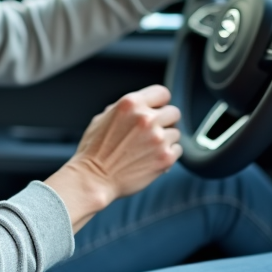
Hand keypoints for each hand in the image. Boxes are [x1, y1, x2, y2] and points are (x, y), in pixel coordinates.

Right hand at [43, 85, 180, 231]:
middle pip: (173, 112)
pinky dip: (168, 154)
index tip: (157, 110)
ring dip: (166, 139)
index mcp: (130, 103)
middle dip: (165, 121)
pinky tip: (152, 158)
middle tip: (153, 132)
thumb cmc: (94, 150)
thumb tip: (141, 105)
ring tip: (148, 148)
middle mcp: (146, 118)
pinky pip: (178, 150)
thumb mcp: (102, 118)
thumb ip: (125, 109)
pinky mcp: (166, 157)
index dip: (159, 103)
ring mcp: (158, 138)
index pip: (162, 93)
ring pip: (176, 132)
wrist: (93, 179)